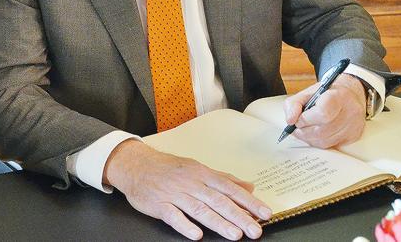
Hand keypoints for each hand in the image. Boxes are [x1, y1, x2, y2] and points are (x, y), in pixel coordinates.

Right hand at [103, 139, 270, 240]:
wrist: (136, 165)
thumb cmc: (168, 168)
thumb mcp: (197, 168)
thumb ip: (224, 179)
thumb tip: (249, 187)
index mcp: (202, 174)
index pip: (230, 188)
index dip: (248, 201)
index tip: (265, 213)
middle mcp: (191, 184)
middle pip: (218, 201)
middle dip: (238, 216)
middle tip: (255, 230)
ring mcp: (175, 194)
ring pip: (199, 209)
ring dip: (218, 222)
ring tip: (235, 235)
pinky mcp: (159, 205)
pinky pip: (173, 215)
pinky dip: (185, 224)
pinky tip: (196, 234)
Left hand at [283, 73, 365, 147]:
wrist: (349, 95)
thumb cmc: (326, 94)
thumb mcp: (306, 92)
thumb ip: (293, 104)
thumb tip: (290, 120)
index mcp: (338, 96)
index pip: (322, 113)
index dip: (305, 119)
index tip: (298, 119)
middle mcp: (350, 112)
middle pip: (322, 130)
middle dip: (304, 131)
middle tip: (297, 127)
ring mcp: (353, 125)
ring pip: (325, 141)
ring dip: (309, 138)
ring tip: (304, 130)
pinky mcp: (354, 136)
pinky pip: (331, 145)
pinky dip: (318, 142)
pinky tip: (315, 134)